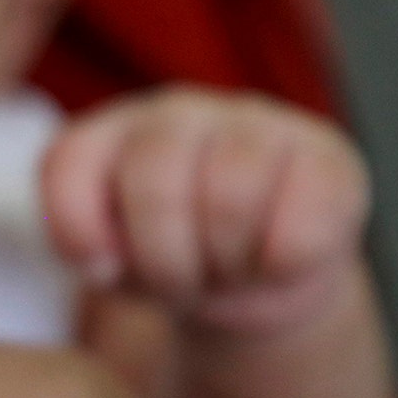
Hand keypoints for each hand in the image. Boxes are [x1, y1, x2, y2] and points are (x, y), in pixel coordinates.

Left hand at [42, 85, 368, 327]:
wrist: (262, 278)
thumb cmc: (174, 261)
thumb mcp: (112, 260)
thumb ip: (85, 243)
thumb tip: (104, 260)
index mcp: (109, 132)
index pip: (70, 161)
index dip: (80, 232)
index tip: (103, 271)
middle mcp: (176, 113)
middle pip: (155, 180)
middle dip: (164, 259)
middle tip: (179, 285)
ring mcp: (255, 124)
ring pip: (229, 195)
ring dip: (224, 262)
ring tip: (227, 271)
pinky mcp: (327, 158)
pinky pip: (301, 221)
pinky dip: (282, 263)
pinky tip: (276, 264)